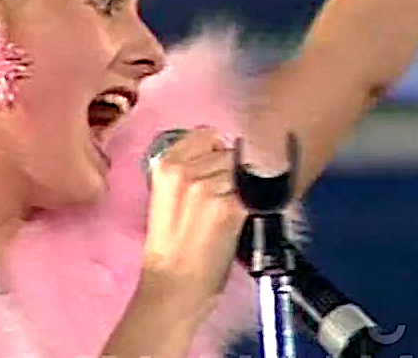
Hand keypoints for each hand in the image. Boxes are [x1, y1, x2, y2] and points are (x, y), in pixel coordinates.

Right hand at [140, 126, 247, 317]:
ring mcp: (208, 187)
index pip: (206, 133)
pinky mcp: (230, 208)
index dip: (217, 148)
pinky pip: (252, 193)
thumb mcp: (165, 195)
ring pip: (242, 171)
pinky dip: (252, 203)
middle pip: (228, 151)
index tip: (217, 166)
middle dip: (231, 169)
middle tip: (222, 195)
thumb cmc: (169, 243)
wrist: (174, 283)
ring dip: (242, 187)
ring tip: (229, 209)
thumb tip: (221, 150)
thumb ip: (187, 168)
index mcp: (165, 164)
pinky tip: (240, 218)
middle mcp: (185, 169)